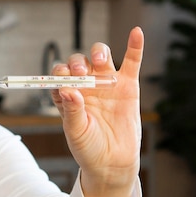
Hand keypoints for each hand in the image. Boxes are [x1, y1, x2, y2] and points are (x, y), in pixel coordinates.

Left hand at [51, 27, 143, 196]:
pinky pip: (132, 62)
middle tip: (78, 72)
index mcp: (68, 94)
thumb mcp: (76, 132)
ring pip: (102, 57)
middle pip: (80, 61)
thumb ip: (72, 111)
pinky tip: (135, 32)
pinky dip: (134, 47)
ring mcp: (107, 84)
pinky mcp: (128, 86)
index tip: (62, 78)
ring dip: (99, 52)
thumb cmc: (89, 149)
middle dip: (77, 62)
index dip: (59, 72)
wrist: (113, 163)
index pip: (60, 73)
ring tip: (99, 60)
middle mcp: (86, 85)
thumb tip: (66, 89)